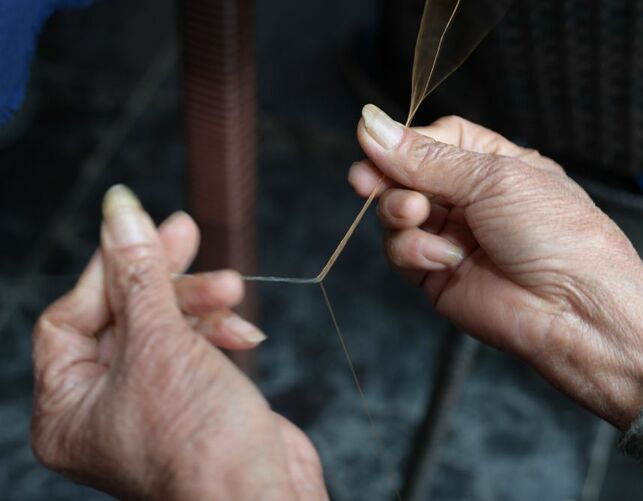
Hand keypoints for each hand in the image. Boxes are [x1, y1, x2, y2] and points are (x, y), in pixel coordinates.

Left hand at [31, 186, 326, 499]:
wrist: (266, 497)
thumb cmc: (202, 442)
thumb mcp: (161, 345)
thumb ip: (140, 274)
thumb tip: (119, 211)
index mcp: (68, 407)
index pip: (71, 315)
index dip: (107, 270)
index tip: (143, 228)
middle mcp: (103, 406)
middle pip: (122, 315)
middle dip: (162, 279)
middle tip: (188, 234)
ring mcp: (151, 403)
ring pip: (164, 327)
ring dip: (200, 303)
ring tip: (233, 291)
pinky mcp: (194, 399)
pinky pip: (195, 347)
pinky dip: (219, 330)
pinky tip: (244, 331)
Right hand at [350, 105, 642, 428]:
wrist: (573, 309)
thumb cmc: (556, 233)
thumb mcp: (492, 178)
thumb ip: (425, 158)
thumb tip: (371, 124)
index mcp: (491, 165)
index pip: (433, 140)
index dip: (404, 142)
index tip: (375, 142)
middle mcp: (468, 199)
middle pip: (406, 176)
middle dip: (385, 177)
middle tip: (365, 181)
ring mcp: (451, 236)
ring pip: (395, 213)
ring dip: (397, 211)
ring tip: (417, 215)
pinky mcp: (436, 274)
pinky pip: (401, 252)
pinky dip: (413, 250)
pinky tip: (444, 258)